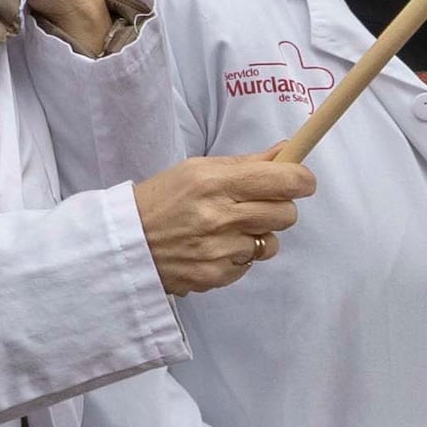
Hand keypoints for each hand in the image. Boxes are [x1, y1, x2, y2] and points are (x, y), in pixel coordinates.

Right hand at [135, 154, 313, 295]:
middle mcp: (220, 216)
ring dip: (257, 235)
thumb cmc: (161, 200)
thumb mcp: (197, 170)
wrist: (125, 242)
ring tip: (227, 229)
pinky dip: (237, 256)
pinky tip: (212, 247)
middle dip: (279, 208)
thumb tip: (286, 151)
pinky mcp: (216, 276)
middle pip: (287, 214)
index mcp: (215, 182)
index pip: (284, 180)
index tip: (301, 181)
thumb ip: (246, 164)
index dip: (301, 179)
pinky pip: (249, 265)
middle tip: (256, 205)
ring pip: (270, 243)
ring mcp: (219, 250)